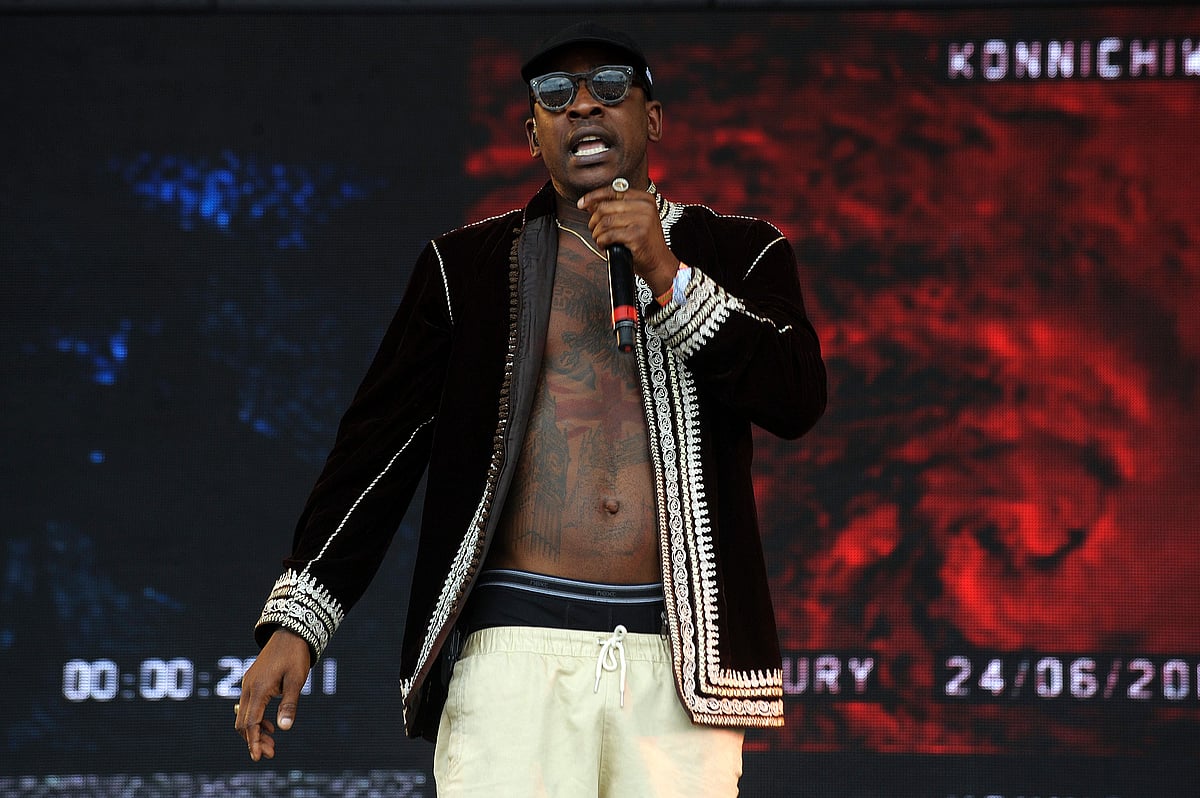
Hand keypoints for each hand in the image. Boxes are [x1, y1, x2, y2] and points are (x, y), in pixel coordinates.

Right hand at [234, 628, 310, 760]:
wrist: (290, 632)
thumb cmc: (295, 656)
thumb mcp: (296, 681)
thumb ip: (289, 705)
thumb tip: (284, 729)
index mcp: (259, 688)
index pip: (251, 722)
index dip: (254, 742)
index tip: (258, 758)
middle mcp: (249, 687)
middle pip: (243, 722)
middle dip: (254, 740)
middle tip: (271, 753)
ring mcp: (248, 683)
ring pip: (244, 715)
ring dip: (255, 730)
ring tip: (272, 742)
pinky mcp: (252, 680)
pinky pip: (248, 705)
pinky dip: (255, 718)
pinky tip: (268, 726)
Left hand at [577, 183, 678, 295]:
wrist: (659, 262)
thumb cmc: (644, 243)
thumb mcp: (633, 220)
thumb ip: (615, 210)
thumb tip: (590, 204)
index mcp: (645, 199)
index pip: (613, 190)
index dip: (594, 196)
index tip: (581, 204)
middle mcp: (645, 206)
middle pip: (606, 207)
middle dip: (594, 221)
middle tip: (594, 230)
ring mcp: (643, 220)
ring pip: (605, 222)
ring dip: (597, 233)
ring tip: (599, 240)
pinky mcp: (637, 235)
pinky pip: (608, 235)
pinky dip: (601, 242)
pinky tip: (604, 246)